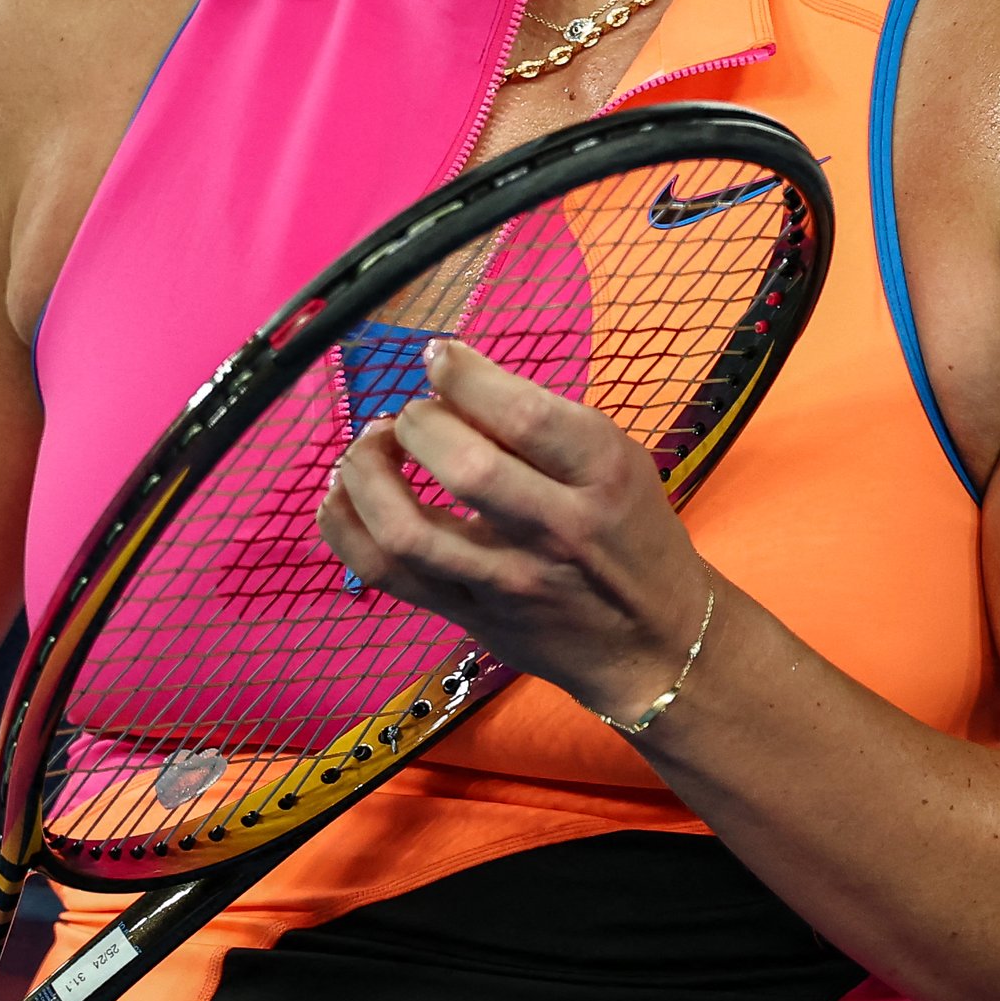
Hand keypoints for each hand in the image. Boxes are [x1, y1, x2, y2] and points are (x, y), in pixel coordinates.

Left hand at [317, 337, 715, 726]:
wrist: (656, 642)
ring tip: (370, 447)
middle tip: (415, 415)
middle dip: (419, 423)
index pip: (522, 415)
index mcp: (601, 476)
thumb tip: (452, 377)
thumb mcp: (617, 459)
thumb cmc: (632, 533)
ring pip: (408, 531)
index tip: (439, 358)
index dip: (464, 376)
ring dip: (368, 474)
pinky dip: (344, 526)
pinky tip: (343, 492)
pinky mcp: (465, 616)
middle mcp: (555, 530)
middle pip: (464, 469)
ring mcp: (505, 582)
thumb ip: (542, 423)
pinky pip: (383, 574)